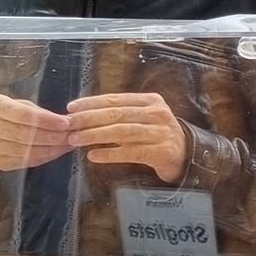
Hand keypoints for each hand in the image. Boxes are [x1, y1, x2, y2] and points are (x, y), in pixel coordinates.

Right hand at [0, 94, 71, 171]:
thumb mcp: (11, 103)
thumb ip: (34, 111)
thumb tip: (62, 120)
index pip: (24, 116)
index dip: (47, 120)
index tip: (66, 123)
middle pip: (28, 136)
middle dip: (55, 136)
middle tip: (75, 134)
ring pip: (29, 151)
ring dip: (54, 149)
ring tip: (70, 143)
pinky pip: (27, 161)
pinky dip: (46, 157)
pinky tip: (58, 151)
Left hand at [63, 93, 187, 182]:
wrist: (187, 155)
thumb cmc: (157, 135)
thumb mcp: (144, 117)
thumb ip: (121, 113)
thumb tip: (83, 113)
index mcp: (150, 101)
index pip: (115, 99)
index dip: (91, 103)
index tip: (70, 108)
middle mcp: (157, 114)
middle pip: (116, 114)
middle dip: (88, 119)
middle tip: (69, 125)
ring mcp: (161, 133)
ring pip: (121, 132)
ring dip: (95, 136)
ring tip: (75, 140)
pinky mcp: (162, 152)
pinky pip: (130, 152)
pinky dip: (109, 154)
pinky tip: (93, 155)